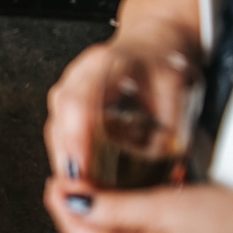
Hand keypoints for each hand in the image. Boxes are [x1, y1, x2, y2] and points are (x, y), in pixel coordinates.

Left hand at [44, 180, 232, 232]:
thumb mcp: (167, 207)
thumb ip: (116, 207)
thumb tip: (71, 201)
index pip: (77, 232)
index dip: (60, 202)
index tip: (54, 178)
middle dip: (71, 210)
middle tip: (65, 180)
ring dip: (93, 216)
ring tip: (89, 188)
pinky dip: (116, 223)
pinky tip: (121, 204)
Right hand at [45, 23, 197, 185]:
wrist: (153, 40)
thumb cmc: (162, 59)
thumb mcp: (177, 88)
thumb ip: (171, 126)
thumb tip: (169, 169)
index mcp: (104, 63)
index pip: (78, 103)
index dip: (76, 139)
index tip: (81, 169)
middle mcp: (79, 74)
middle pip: (60, 121)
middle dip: (68, 161)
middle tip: (83, 192)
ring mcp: (69, 86)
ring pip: (56, 130)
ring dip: (67, 163)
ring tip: (85, 190)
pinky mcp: (68, 102)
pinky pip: (60, 132)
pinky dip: (71, 157)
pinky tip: (84, 176)